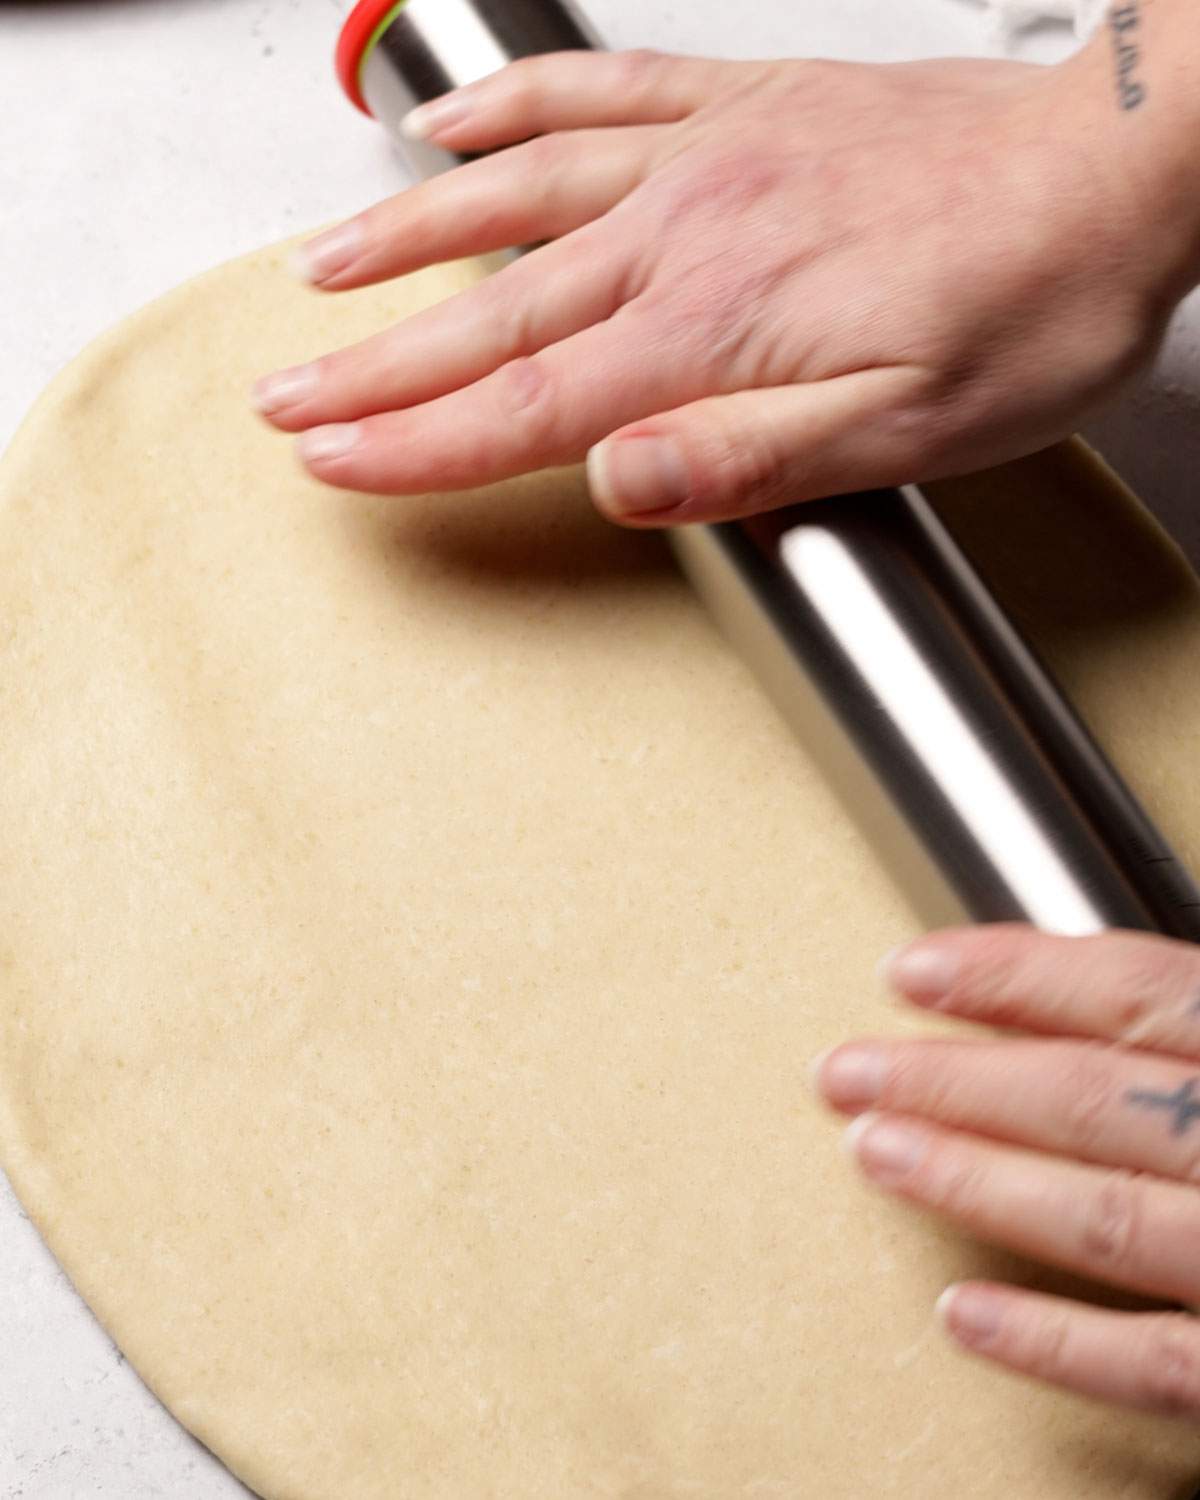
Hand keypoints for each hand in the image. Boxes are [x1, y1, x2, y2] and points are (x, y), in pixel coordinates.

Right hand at [253, 47, 1185, 522]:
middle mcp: (685, 235)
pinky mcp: (738, 109)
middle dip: (372, 365)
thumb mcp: (905, 432)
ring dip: (407, 241)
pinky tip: (459, 132)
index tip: (332, 461)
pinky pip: (598, 94)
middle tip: (284, 394)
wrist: (1112, 168)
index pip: (525, 408)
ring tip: (322, 271)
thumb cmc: (1028, 304)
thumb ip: (746, 459)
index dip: (415, 443)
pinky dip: (513, 115)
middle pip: (492, 316)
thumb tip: (616, 482)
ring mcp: (704, 160)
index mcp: (711, 330)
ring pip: (516, 197)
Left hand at [813, 924, 1199, 1416]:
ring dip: (973, 1179)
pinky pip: (1154, 1364)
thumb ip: (1188, 1034)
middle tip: (848, 1070)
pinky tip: (959, 1315)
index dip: (1012, 975)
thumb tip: (1080, 1003)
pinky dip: (1052, 1342)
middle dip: (951, 1080)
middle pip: (1088, 1098)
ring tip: (871, 1152)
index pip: (1132, 993)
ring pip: (1103, 1219)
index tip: (913, 972)